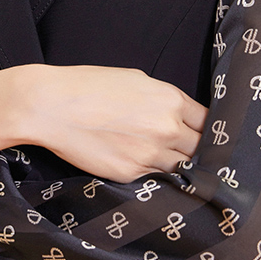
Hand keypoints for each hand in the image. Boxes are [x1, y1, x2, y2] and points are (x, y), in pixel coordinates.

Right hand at [26, 65, 206, 183]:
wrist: (51, 106)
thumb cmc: (88, 86)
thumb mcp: (135, 79)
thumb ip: (163, 99)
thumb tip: (178, 114)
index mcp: (171, 101)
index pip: (209, 123)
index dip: (209, 130)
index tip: (206, 136)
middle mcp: (166, 129)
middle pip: (201, 150)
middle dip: (198, 151)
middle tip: (193, 153)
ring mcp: (149, 155)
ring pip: (182, 169)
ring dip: (179, 167)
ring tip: (169, 163)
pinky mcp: (130, 174)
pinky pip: (155, 179)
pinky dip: (155, 176)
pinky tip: (148, 169)